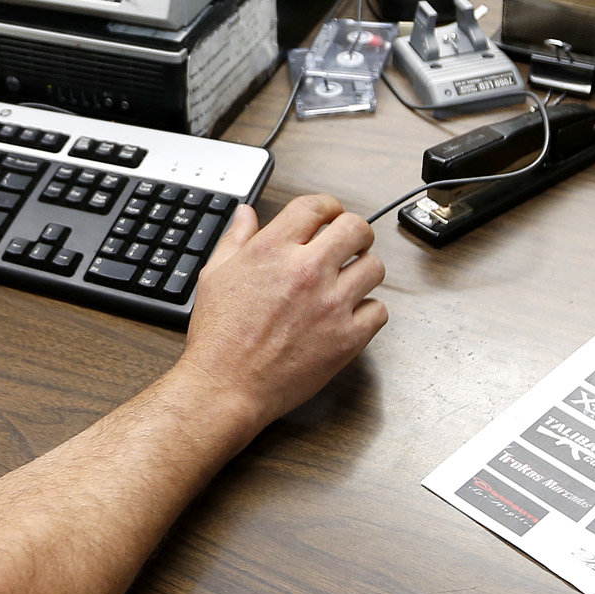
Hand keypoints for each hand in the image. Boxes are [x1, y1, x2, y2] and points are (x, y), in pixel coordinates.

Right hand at [170, 194, 387, 436]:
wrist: (226, 386)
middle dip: (355, 233)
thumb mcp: (215, 276)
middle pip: (356, 228)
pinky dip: (368, 312)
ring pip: (374, 268)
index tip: (330, 216)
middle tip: (349, 245)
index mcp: (273, 250)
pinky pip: (379, 311)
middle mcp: (306, 271)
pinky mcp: (347, 338)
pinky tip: (350, 316)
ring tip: (348, 282)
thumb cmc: (218, 337)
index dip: (328, 207)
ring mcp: (331, 305)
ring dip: (364, 271)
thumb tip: (246, 215)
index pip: (316, 207)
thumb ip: (236, 239)